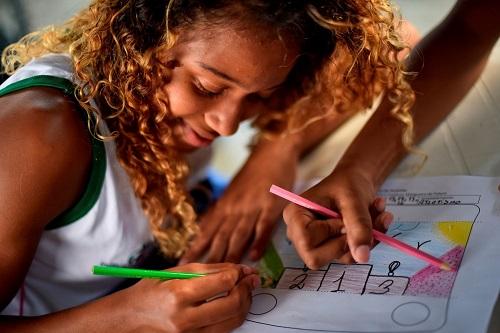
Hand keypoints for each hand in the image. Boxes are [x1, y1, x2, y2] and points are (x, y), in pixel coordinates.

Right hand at [118, 263, 259, 332]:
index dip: (238, 274)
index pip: (222, 283)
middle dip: (247, 290)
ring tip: (243, 292)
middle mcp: (185, 318)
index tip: (243, 270)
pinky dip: (232, 316)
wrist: (128, 319)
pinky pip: (222, 331)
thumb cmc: (150, 292)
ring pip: (232, 321)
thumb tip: (238, 268)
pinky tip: (231, 305)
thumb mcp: (175, 273)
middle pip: (232, 305)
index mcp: (179, 294)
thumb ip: (209, 270)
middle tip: (250, 280)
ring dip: (244, 304)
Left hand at [180, 141, 297, 263]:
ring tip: (225, 274)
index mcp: (224, 205)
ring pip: (239, 235)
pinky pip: (263, 227)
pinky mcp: (270, 207)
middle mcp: (234, 208)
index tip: (183, 264)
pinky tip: (254, 257)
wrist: (272, 152)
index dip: (195, 248)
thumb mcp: (232, 191)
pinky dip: (259, 242)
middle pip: (220, 237)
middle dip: (210, 258)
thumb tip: (207, 230)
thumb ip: (222, 211)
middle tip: (200, 278)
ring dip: (232, 255)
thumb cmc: (253, 173)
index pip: (206, 231)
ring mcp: (252, 208)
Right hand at [283, 165, 392, 269]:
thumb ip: (358, 226)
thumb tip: (362, 257)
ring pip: (340, 257)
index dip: (331, 234)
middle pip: (318, 257)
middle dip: (350, 240)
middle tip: (366, 218)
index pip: (306, 241)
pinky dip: (369, 239)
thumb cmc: (348, 184)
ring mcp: (315, 243)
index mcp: (295, 215)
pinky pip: (351, 255)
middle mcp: (299, 233)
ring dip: (367, 237)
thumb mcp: (354, 199)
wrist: (356, 180)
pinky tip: (375, 219)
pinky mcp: (331, 248)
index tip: (345, 218)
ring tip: (377, 212)